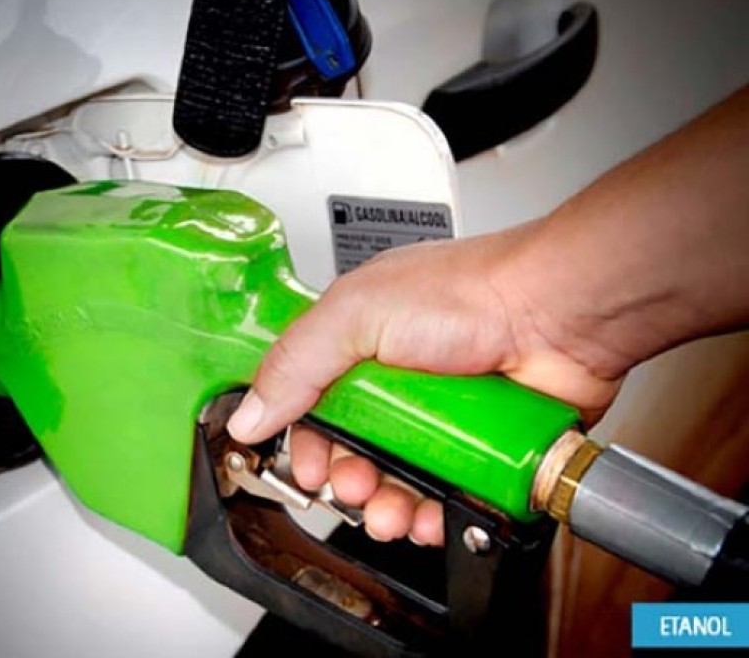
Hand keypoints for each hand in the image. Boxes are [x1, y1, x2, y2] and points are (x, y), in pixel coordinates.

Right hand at [227, 222, 624, 544]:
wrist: (560, 314)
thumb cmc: (473, 292)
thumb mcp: (358, 314)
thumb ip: (296, 364)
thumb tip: (249, 415)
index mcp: (358, 341)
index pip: (310, 402)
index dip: (303, 441)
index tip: (305, 467)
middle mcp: (397, 379)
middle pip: (352, 450)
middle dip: (346, 482)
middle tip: (351, 490)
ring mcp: (440, 415)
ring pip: (397, 480)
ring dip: (386, 507)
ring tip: (390, 513)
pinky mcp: (479, 446)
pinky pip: (446, 495)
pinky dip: (434, 515)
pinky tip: (429, 516)